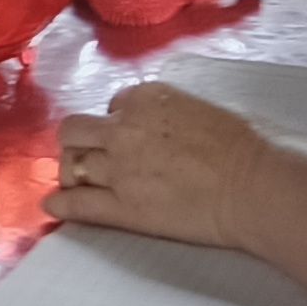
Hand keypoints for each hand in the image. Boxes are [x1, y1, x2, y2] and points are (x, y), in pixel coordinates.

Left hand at [44, 80, 281, 250]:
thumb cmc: (240, 147)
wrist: (253, 187)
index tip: (127, 137)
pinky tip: (53, 204)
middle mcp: (123, 128)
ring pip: (71, 163)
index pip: (112, 105)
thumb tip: (151, 124)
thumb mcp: (196, 107)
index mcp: (145, 99)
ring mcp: (119, 168)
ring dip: (72, 171)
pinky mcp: (122, 206)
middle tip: (92, 156)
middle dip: (80, 141)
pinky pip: (77, 203)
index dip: (117, 122)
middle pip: (75, 129)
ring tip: (76, 182)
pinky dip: (61, 203)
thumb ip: (163, 111)